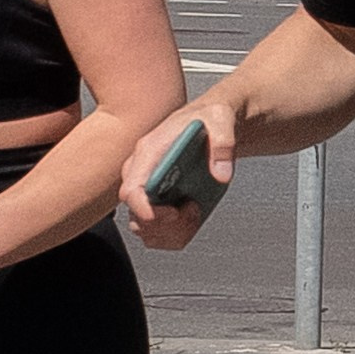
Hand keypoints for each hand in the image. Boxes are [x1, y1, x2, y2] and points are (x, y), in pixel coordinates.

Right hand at [121, 90, 235, 250]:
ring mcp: (148, 191)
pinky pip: (158, 233)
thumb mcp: (221, 118)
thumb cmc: (210, 118)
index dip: (145, 209)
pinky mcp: (160, 202)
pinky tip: (193, 217)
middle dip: (168, 225)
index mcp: (148, 152)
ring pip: (146, 231)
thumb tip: (221, 175)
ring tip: (195, 210)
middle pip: (137, 218)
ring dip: (173, 232)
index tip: (173, 213)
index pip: (131, 190)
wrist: (213, 124)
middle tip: (193, 208)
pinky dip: (176, 235)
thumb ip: (223, 141)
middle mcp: (141, 174)